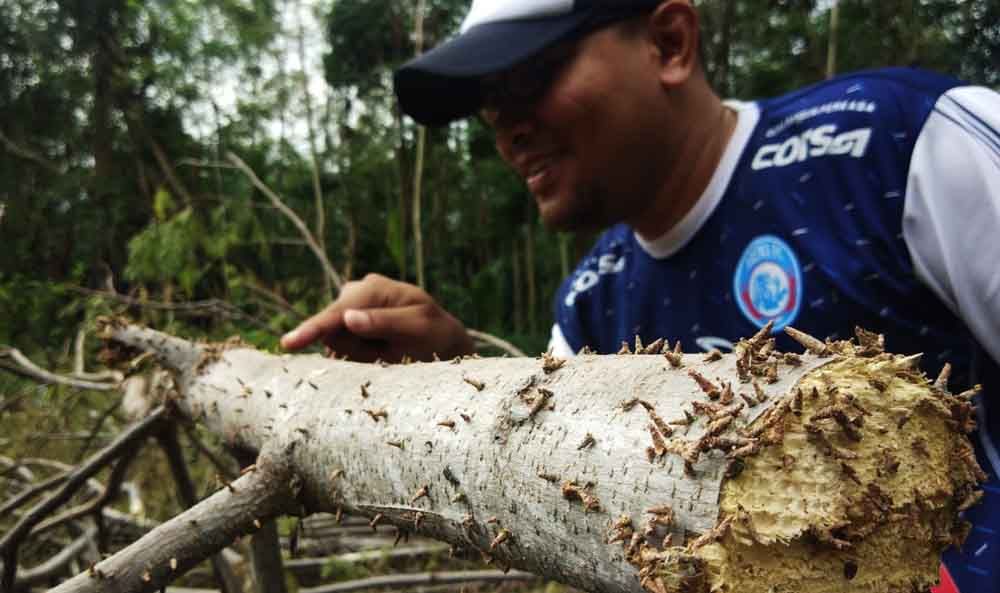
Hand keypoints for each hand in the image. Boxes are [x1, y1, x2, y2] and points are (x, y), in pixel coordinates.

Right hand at [280, 273, 474, 362]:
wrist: (443, 344)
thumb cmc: (436, 334)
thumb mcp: (418, 328)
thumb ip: (384, 323)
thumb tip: (348, 318)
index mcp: (373, 287)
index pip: (338, 312)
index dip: (313, 328)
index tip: (289, 343)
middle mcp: (356, 293)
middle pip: (333, 330)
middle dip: (356, 348)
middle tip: (392, 350)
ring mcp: (350, 310)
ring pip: (335, 342)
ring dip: (359, 354)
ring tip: (390, 350)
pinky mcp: (348, 328)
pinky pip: (340, 350)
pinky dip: (359, 356)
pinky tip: (381, 351)